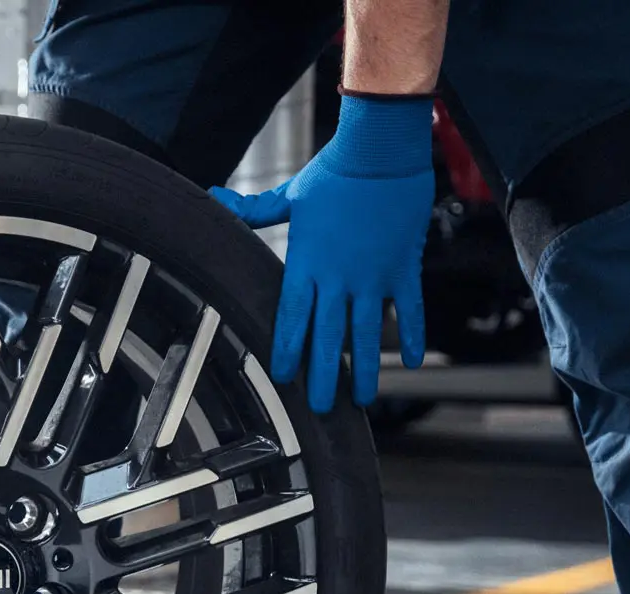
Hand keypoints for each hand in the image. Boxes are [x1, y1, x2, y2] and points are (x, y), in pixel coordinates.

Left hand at [210, 95, 433, 412]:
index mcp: (308, 264)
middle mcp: (340, 277)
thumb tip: (214, 198)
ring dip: (368, 368)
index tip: (285, 376)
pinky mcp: (404, 267)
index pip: (292, 317)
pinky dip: (415, 334)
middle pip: (329, 337)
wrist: (381, 150)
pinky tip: (415, 360)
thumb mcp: (291, 195)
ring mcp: (375, 275)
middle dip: (325, 375)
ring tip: (365, 398)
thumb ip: (253, 210)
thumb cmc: (334, 171)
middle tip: (322, 407)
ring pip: (370, 332)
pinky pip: (411, 308)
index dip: (287, 349)